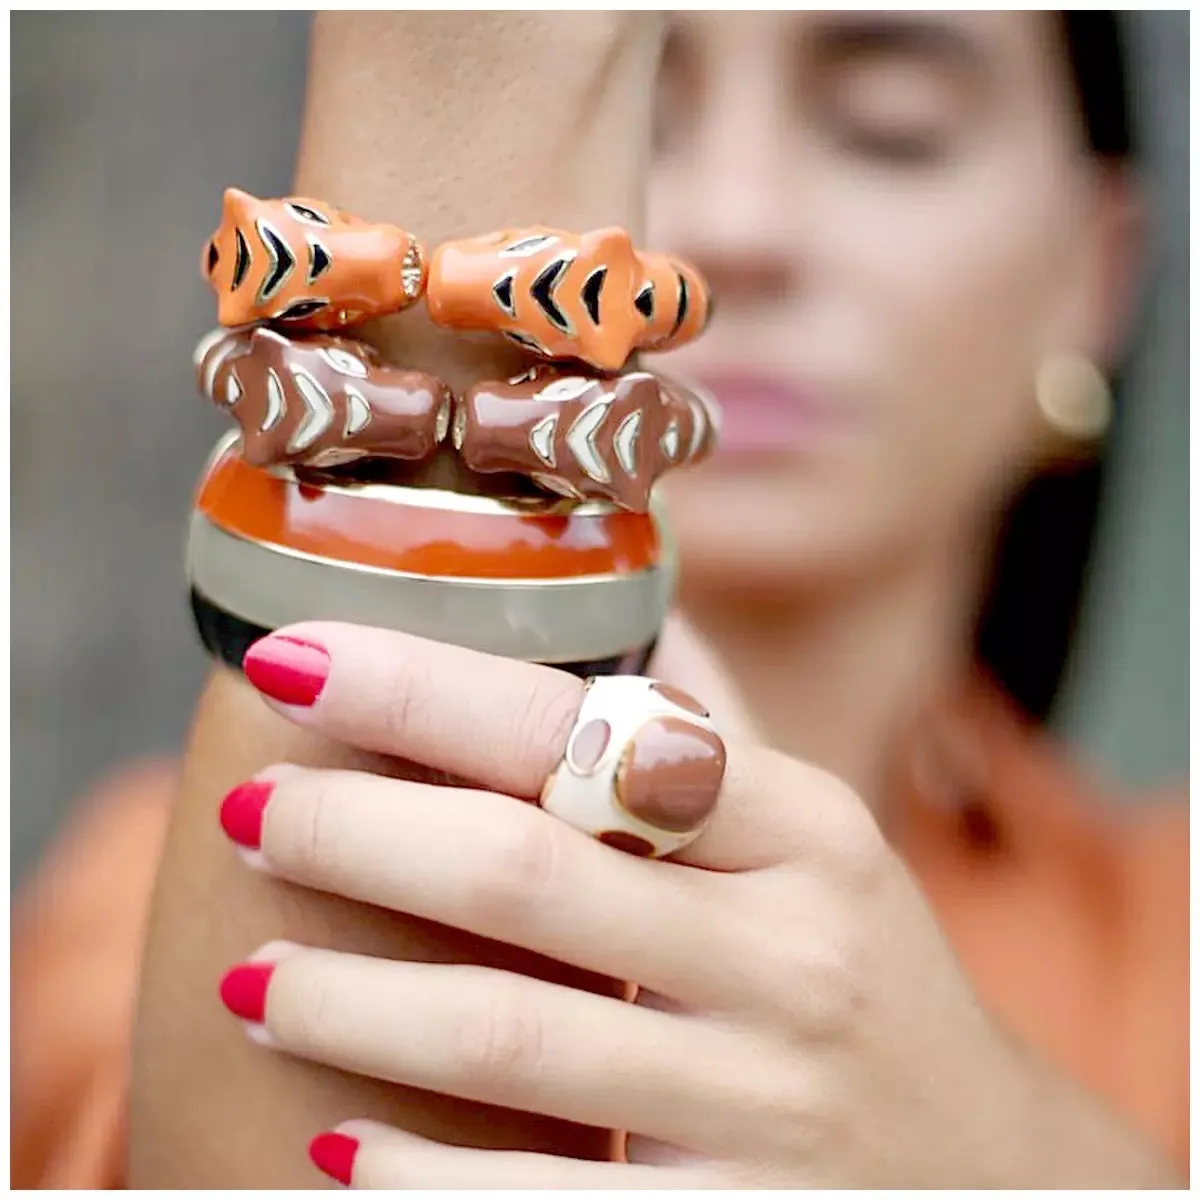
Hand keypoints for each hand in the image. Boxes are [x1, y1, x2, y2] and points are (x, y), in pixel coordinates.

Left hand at [212, 622, 1162, 1188]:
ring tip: (246, 976)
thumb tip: (607, 596)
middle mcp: (792, 954)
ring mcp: (769, 1103)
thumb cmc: (859, 967)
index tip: (292, 657)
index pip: (587, 732)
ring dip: (346, 1002)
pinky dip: (417, 1176)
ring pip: (505, 1038)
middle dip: (351, 832)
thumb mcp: (818, 839)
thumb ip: (708, 730)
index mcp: (807, 828)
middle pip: (522, 873)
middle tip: (246, 810)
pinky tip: (335, 1145)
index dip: (420, 689)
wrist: (988, 1175)